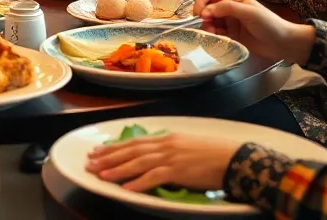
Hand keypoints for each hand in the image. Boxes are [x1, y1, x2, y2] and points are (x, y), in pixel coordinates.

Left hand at [86, 133, 243, 194]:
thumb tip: (155, 159)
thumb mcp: (188, 147)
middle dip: (109, 156)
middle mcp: (166, 144)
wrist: (235, 158)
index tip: (98, 151)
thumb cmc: (215, 155)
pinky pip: (154, 177)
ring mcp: (171, 156)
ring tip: (100, 175)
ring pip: (137, 162)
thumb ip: (170, 151)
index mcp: (168, 137)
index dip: (114, 147)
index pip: (135, 141)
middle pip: (131, 150)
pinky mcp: (179, 170)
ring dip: (117, 169)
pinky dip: (138, 183)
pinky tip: (125, 188)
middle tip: (90, 162)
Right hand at [193, 0, 315, 63]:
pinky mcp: (232, 36)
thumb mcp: (249, 12)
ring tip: (211, 34)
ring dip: (206, 27)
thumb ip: (227, 8)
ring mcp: (231, 23)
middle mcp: (230, 9)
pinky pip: (217, 33)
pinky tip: (215, 39)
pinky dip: (212, 35)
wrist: (284, 43)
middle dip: (202, 16)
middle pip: (208, 8)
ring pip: (210, 22)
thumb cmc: (269, 24)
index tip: (199, 14)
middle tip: (204, 26)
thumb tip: (205, 11)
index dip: (201, 2)